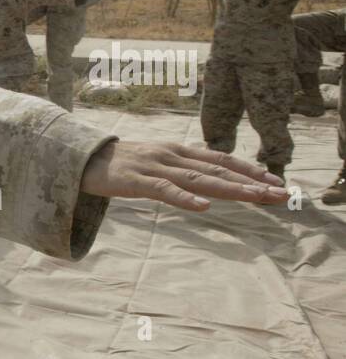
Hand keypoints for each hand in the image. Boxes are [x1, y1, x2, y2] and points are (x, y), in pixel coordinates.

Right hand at [79, 141, 287, 210]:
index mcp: (177, 151)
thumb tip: (203, 184)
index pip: (220, 160)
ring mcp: (154, 166)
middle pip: (218, 169)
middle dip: (251, 181)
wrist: (78, 157)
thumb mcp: (152, 163)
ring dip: (230, 188)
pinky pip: (164, 190)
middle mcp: (171, 155)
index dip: (249, 169)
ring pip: (199, 179)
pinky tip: (204, 207)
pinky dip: (184, 198)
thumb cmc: (116, 164)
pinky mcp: (135, 180)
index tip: (275, 181)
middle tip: (280, 193)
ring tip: (256, 197)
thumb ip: (177, 171)